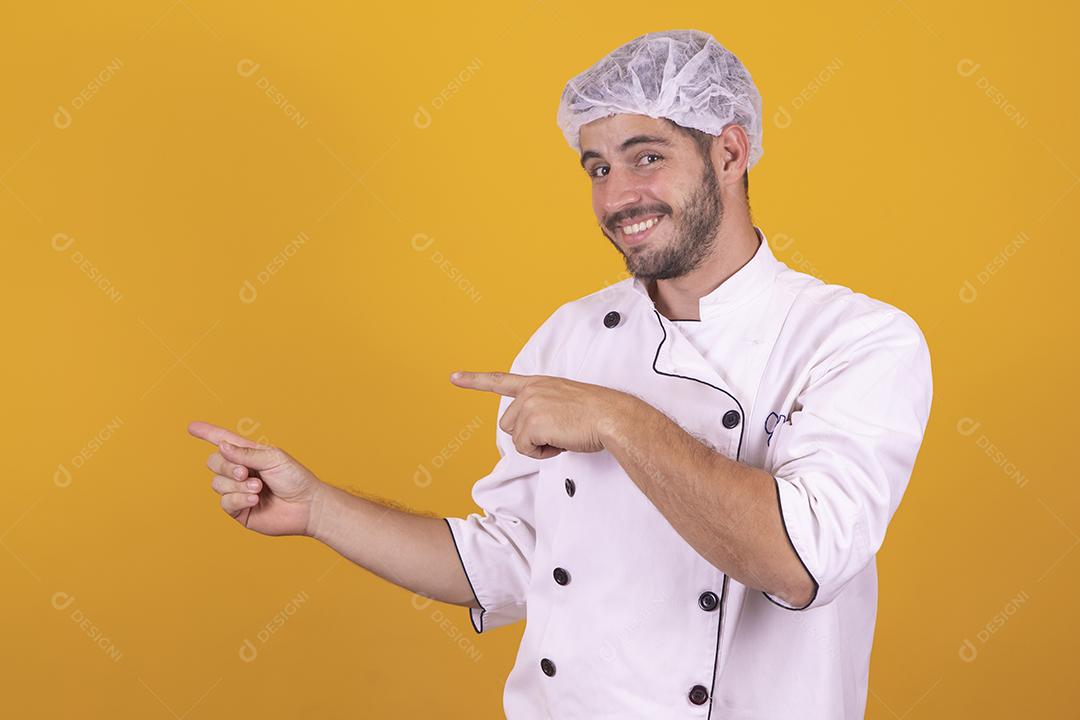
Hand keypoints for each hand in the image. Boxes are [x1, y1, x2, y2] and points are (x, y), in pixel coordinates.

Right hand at [188, 421, 323, 536]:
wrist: (307, 506)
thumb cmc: (295, 479)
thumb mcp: (273, 459)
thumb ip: (246, 453)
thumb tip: (221, 446)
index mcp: (249, 454)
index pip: (223, 441)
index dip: (207, 433)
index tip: (192, 427)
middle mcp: (240, 471)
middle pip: (214, 462)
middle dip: (227, 466)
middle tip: (246, 472)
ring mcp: (237, 491)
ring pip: (217, 483)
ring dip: (236, 485)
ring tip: (258, 488)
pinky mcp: (238, 510)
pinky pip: (224, 502)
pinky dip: (238, 499)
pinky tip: (254, 499)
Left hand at [449, 371, 633, 458]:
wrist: (611, 417)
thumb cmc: (597, 414)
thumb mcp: (566, 403)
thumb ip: (545, 409)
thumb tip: (535, 432)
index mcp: (539, 383)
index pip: (502, 380)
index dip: (475, 380)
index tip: (454, 377)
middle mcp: (531, 391)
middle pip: (508, 424)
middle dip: (529, 436)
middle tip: (558, 433)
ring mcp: (530, 405)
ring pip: (516, 439)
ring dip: (537, 445)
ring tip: (563, 436)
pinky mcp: (532, 423)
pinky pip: (526, 449)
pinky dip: (543, 453)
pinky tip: (561, 442)